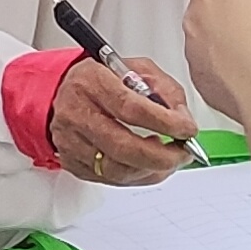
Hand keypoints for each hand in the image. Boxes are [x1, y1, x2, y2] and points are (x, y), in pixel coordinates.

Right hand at [45, 48, 198, 184]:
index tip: (187, 129)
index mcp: (92, 82)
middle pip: (124, 146)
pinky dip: (138, 177)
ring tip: (168, 158)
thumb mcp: (136, 69)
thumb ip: (163, 89)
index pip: (131, 108)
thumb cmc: (102, 81)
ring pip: (118, 169)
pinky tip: (149, 165)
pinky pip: (111, 180)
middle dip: (163, 156)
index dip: (165, 123)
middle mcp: (77, 112)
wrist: (63, 93)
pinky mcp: (72, 162)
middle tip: (183, 153)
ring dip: (152, 170)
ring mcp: (71, 141)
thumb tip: (182, 118)